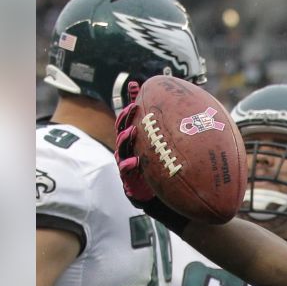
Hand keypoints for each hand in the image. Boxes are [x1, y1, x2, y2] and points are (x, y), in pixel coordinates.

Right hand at [112, 81, 154, 202]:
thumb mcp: (155, 145)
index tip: (134, 92)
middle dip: (126, 118)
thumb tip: (163, 110)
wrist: (155, 193)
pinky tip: (134, 161)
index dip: (129, 108)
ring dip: (126, 138)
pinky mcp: (128, 178)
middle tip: (133, 108)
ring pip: (122, 148)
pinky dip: (129, 165)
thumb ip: (156, 127)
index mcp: (132, 140)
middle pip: (122, 130)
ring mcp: (125, 162)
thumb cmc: (153, 165)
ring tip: (132, 130)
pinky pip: (126, 170)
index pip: (127, 119)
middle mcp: (127, 149)